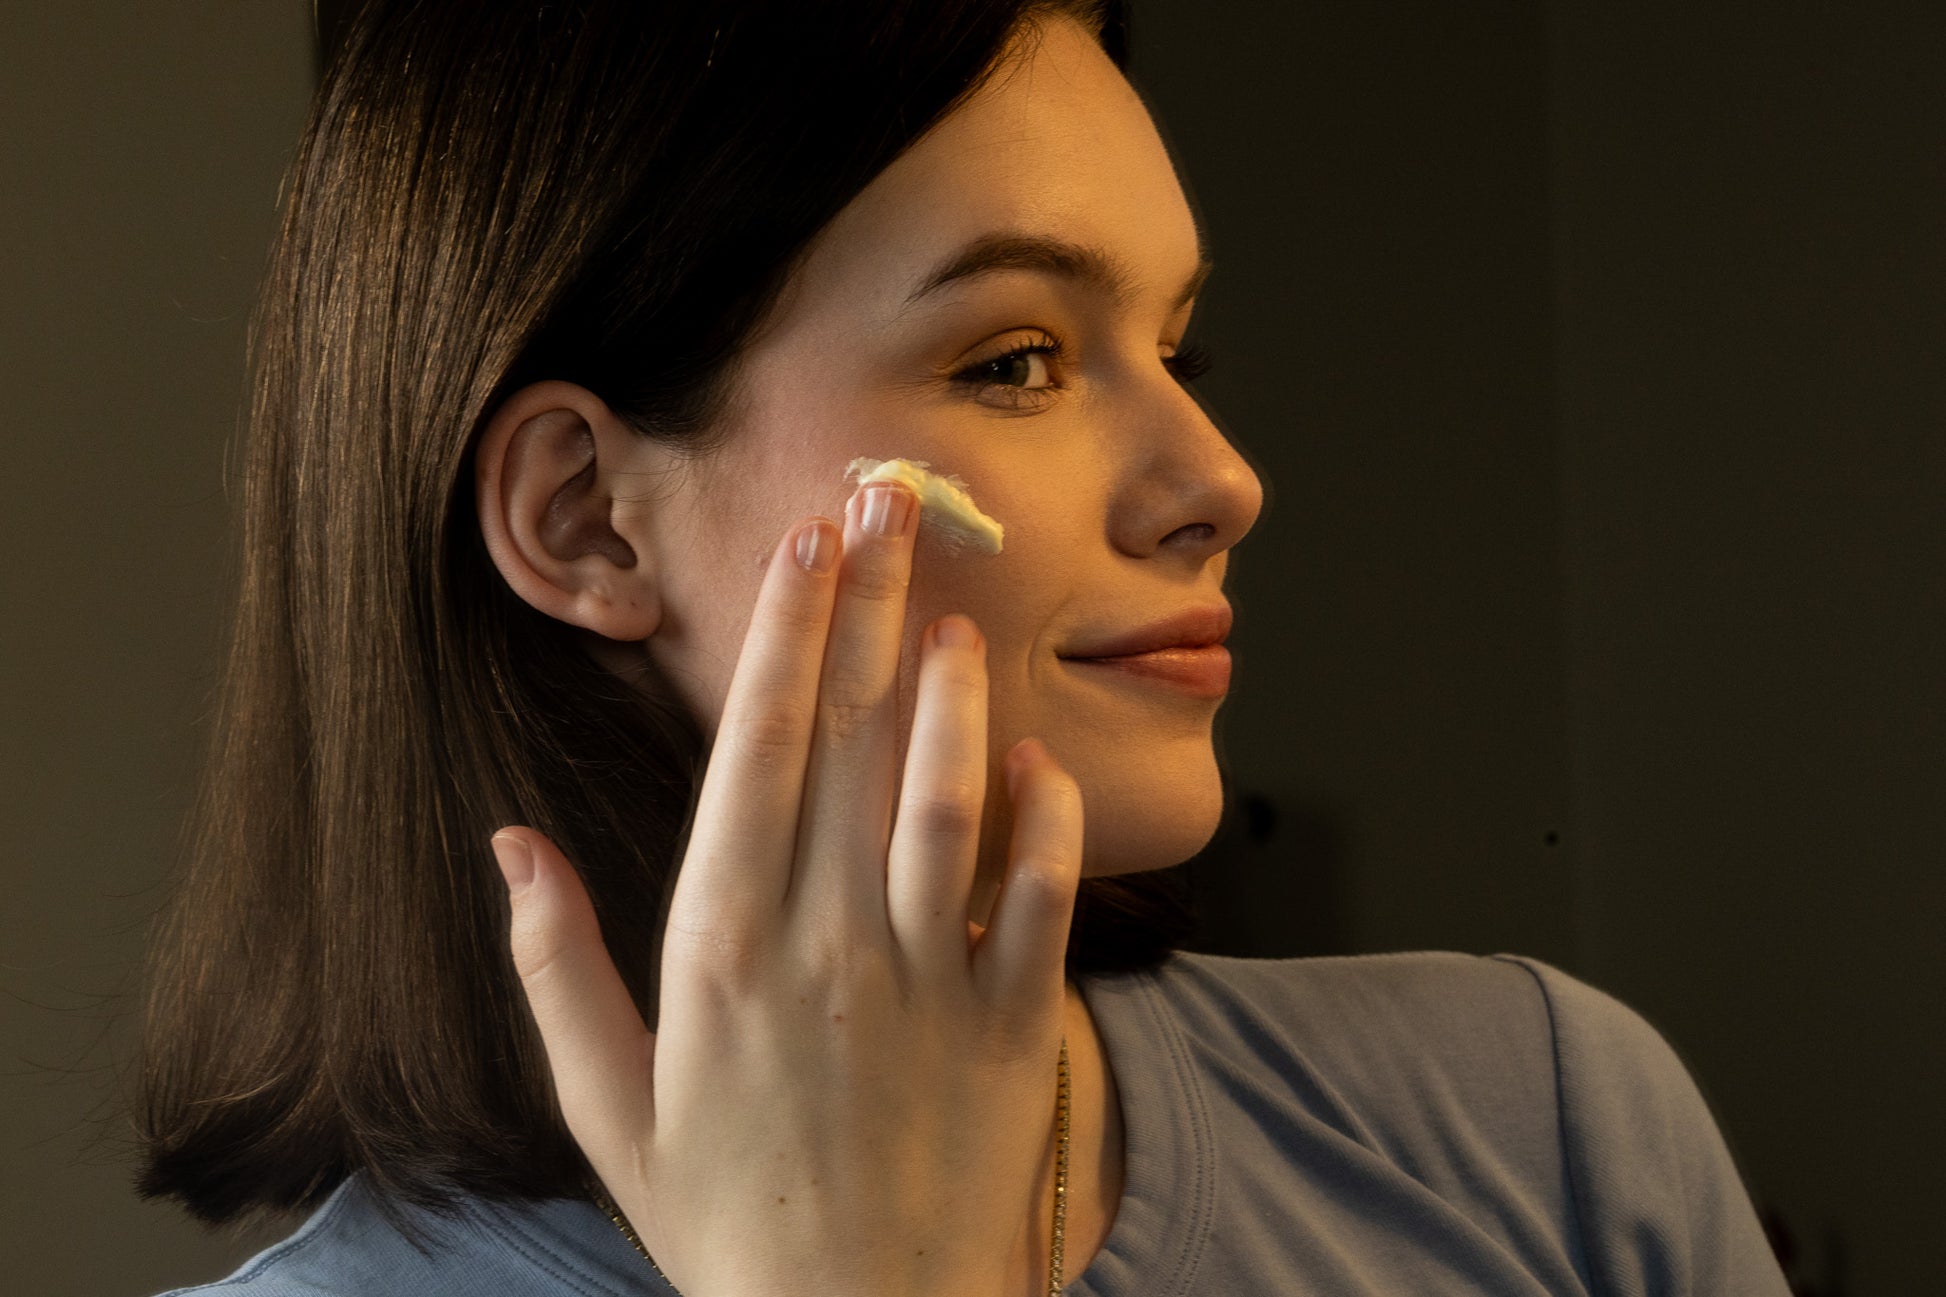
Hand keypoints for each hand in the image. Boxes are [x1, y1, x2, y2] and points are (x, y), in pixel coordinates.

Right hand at [490, 477, 1084, 1296]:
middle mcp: (824, 945)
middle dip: (868, 609)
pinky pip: (1042, 897)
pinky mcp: (1012, 1027)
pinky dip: (1046, 819)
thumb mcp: (608, 1107)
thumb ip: (553, 970)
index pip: (752, 754)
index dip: (781, 638)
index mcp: (718, 951)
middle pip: (848, 741)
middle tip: (886, 506)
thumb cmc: (727, 1220)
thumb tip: (506, 849)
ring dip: (954, 691)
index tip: (802, 547)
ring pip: (946, 798)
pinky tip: (1035, 755)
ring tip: (952, 606)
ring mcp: (927, 981)